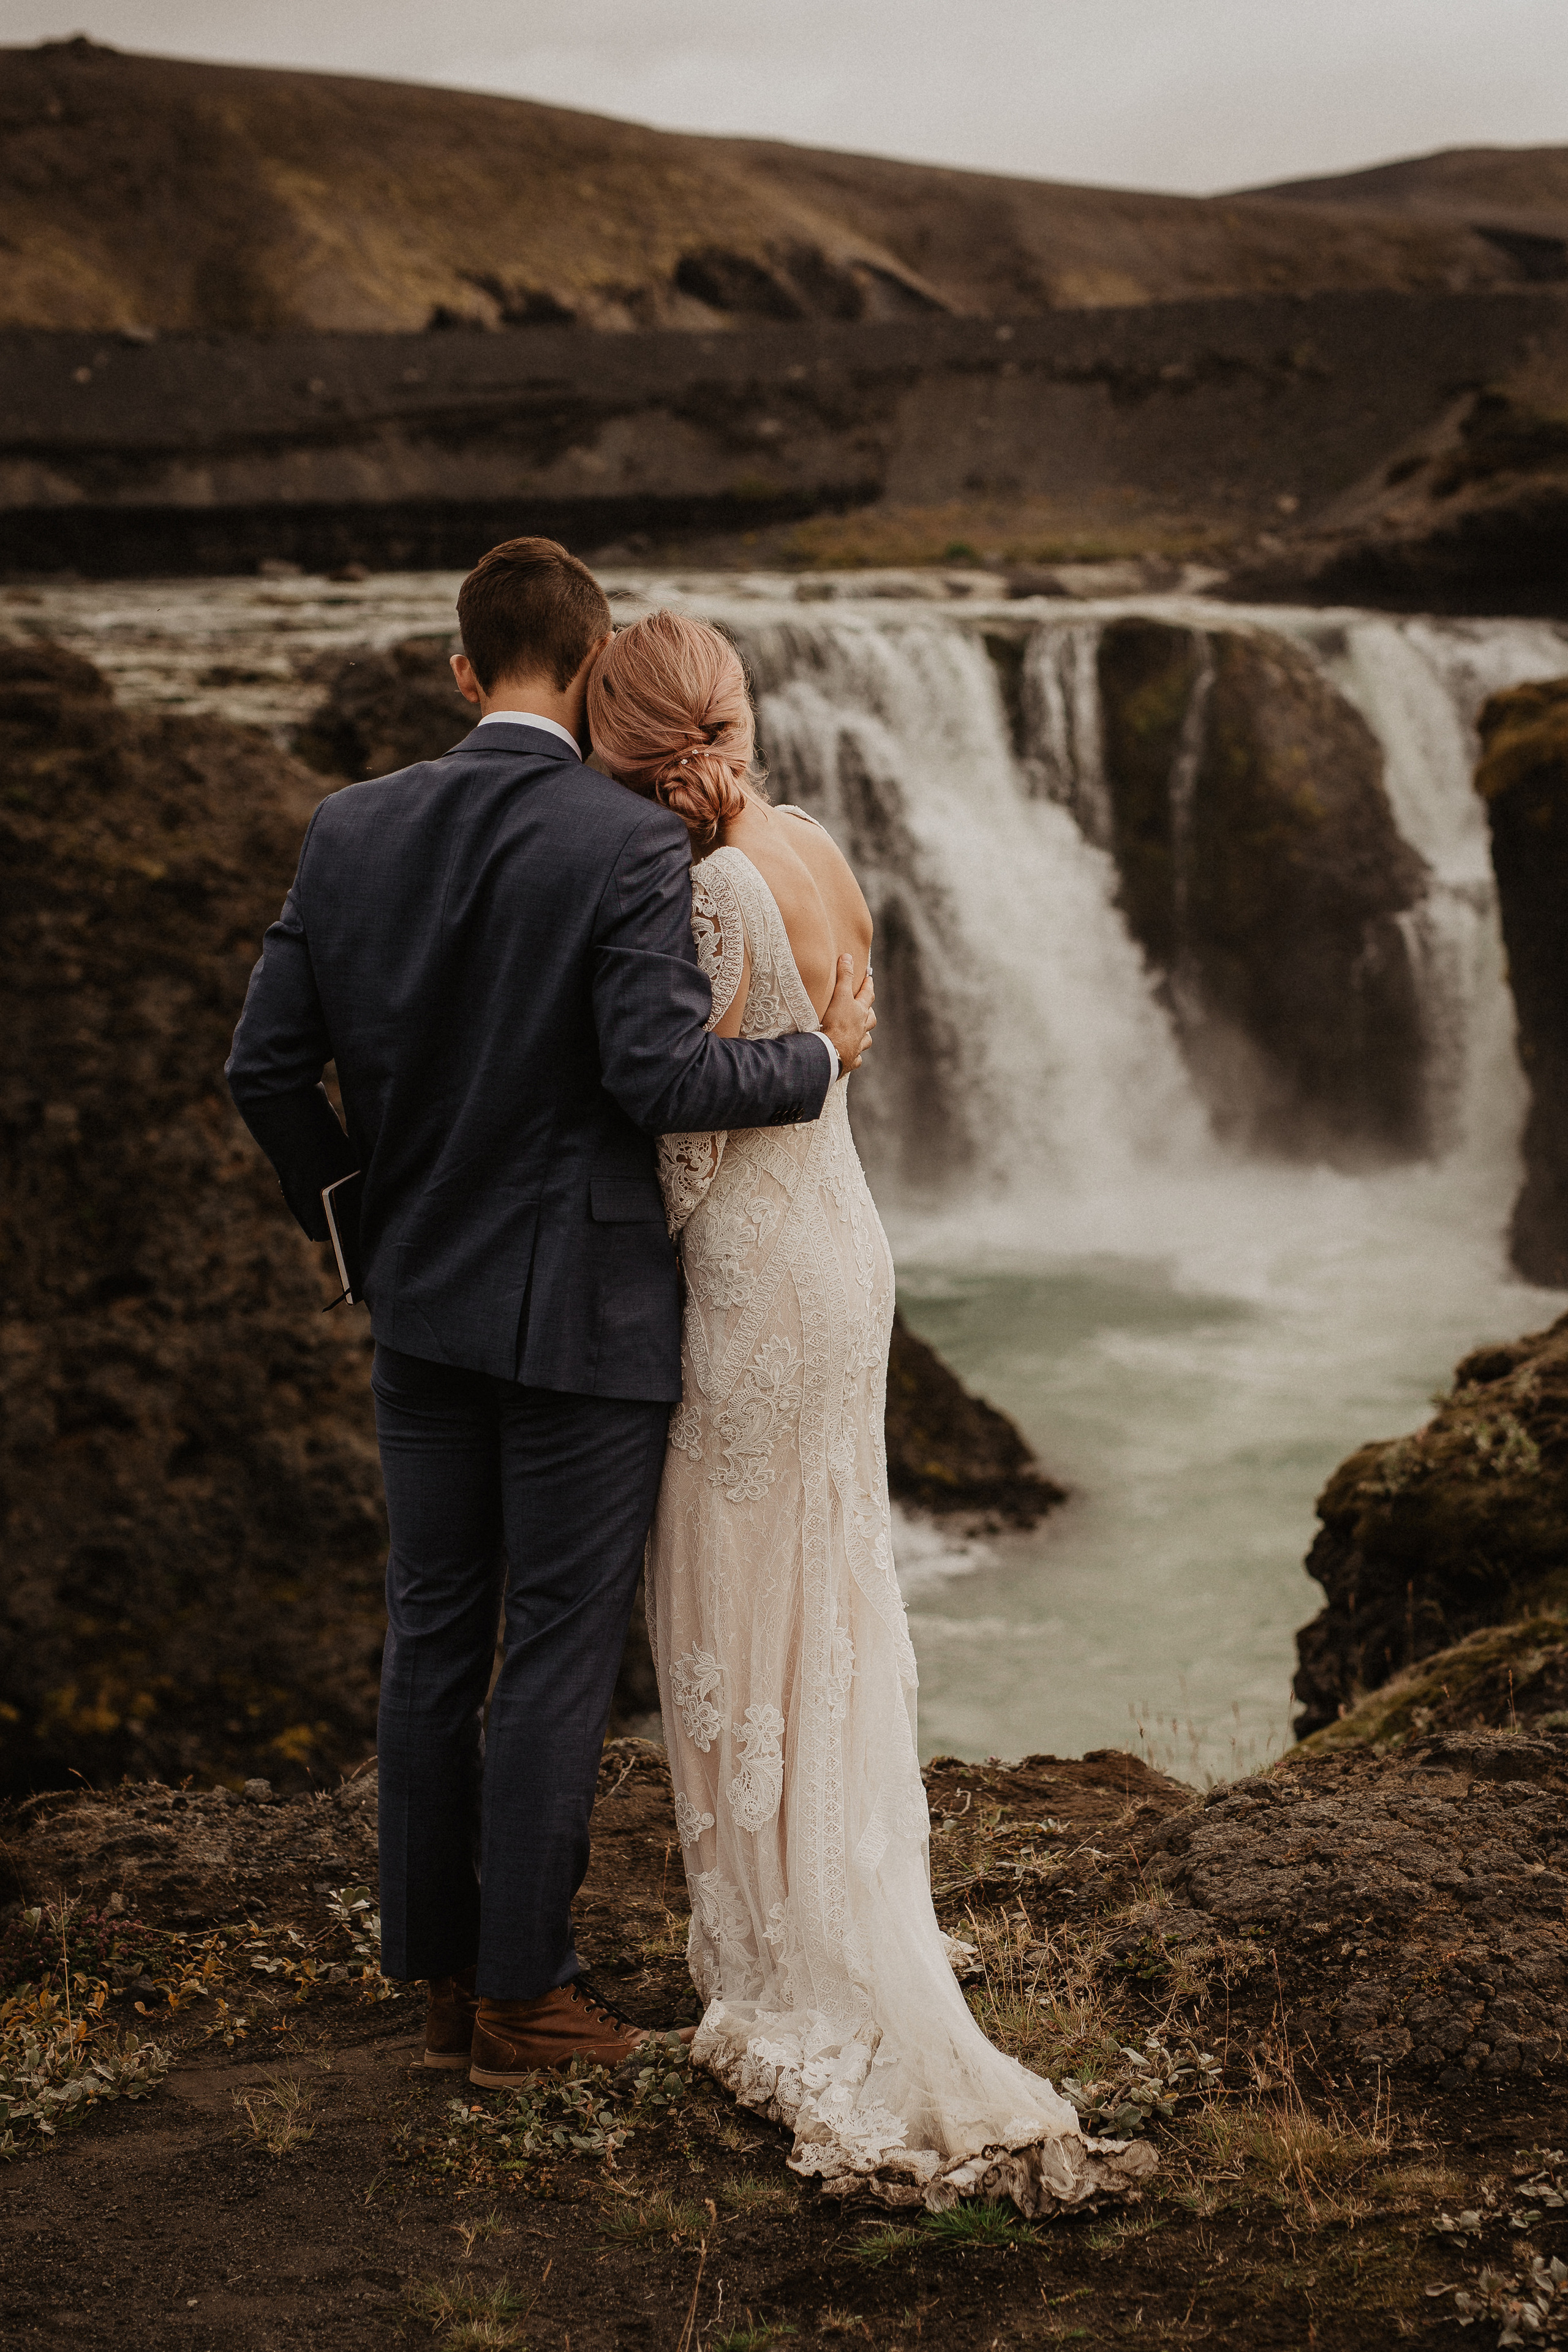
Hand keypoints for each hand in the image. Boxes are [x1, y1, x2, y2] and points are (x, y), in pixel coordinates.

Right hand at [821, 956, 875, 1071]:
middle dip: (869, 1013)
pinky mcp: (849, 1060)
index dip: (868, 985)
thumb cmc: (836, 1023)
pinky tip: (850, 1055)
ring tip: (861, 1033)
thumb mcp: (840, 996)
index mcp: (860, 1013)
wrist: (831, 1052)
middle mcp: (862, 1029)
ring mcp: (857, 1046)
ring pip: (865, 1039)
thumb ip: (844, 977)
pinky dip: (854, 1055)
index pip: (867, 995)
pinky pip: (855, 1058)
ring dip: (864, 1035)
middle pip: (870, 1019)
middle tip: (867, 1009)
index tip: (869, 978)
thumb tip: (848, 957)